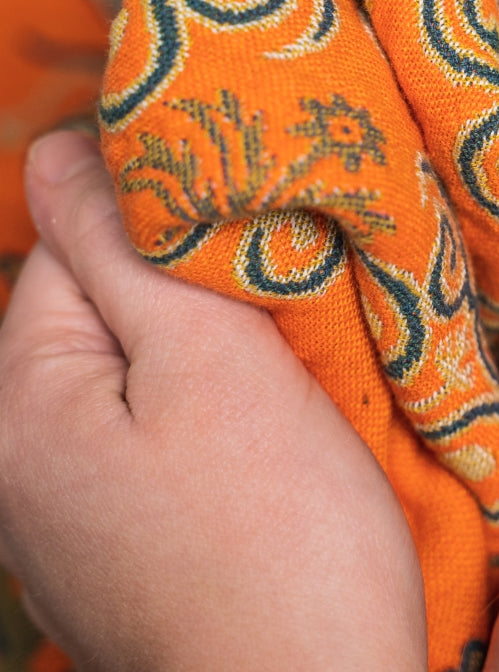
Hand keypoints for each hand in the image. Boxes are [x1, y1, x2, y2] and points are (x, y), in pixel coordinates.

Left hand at [0, 132, 426, 671]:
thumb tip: (56, 147)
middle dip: (194, 291)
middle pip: (107, 307)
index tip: (256, 246)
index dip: (172, 226)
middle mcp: (18, 458)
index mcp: (18, 403)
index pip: (73, 245)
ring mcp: (68, 507)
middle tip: (283, 322)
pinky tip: (267, 441)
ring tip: (286, 380)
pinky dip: (213, 410)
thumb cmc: (277, 533)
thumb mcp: (206, 359)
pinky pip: (157, 428)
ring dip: (211, 351)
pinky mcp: (123, 536)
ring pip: (141, 366)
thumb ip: (123, 248)